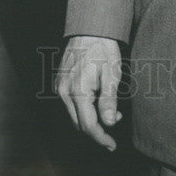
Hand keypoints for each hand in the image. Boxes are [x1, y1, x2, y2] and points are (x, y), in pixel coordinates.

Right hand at [56, 35, 122, 150]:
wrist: (89, 29)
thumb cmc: (103, 49)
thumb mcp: (112, 74)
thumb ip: (109, 100)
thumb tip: (109, 123)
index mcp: (78, 91)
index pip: (88, 125)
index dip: (100, 138)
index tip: (112, 145)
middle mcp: (64, 91)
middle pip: (79, 124)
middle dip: (97, 129)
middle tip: (116, 120)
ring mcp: (59, 87)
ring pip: (74, 115)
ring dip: (91, 118)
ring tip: (110, 109)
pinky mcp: (59, 83)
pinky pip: (70, 104)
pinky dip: (83, 108)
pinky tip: (97, 99)